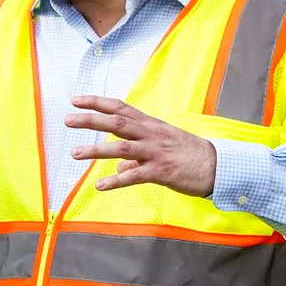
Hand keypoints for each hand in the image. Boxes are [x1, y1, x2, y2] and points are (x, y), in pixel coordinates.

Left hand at [65, 96, 216, 196]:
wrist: (218, 166)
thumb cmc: (189, 155)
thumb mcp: (161, 148)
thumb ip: (136, 156)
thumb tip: (119, 168)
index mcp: (150, 124)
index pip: (120, 108)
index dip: (97, 103)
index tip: (76, 100)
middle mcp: (151, 134)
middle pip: (117, 123)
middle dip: (90, 120)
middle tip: (67, 120)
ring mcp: (156, 152)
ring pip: (122, 148)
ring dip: (96, 150)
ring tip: (75, 153)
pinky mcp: (161, 171)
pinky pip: (135, 176)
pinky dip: (116, 180)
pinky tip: (100, 185)